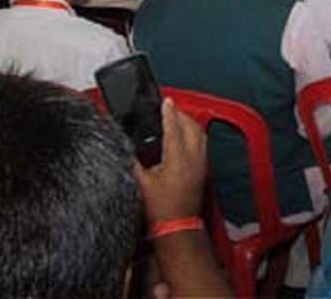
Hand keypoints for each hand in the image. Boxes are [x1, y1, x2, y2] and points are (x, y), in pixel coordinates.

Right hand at [135, 98, 207, 222]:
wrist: (177, 228)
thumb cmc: (160, 211)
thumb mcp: (140, 184)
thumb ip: (133, 162)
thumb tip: (127, 147)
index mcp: (177, 159)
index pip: (174, 128)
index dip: (168, 112)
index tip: (165, 101)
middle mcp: (193, 159)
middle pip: (192, 127)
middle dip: (180, 114)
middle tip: (169, 109)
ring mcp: (201, 165)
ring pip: (200, 134)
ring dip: (189, 123)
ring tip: (176, 119)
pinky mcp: (203, 171)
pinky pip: (202, 144)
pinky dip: (193, 134)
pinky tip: (183, 137)